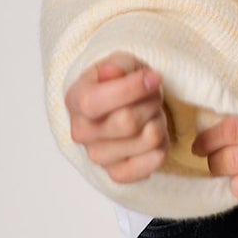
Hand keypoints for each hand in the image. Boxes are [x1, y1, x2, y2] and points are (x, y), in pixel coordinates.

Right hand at [65, 53, 171, 181]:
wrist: (121, 104)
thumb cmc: (121, 82)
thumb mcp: (121, 64)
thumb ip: (117, 66)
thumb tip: (111, 72)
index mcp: (75, 100)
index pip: (94, 102)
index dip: (130, 89)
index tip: (153, 77)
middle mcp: (81, 132)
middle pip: (127, 122)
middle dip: (150, 103)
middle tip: (152, 95)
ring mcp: (97, 156)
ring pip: (147, 140)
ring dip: (159, 122)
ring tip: (151, 114)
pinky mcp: (117, 173)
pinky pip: (149, 164)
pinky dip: (161, 147)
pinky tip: (153, 134)